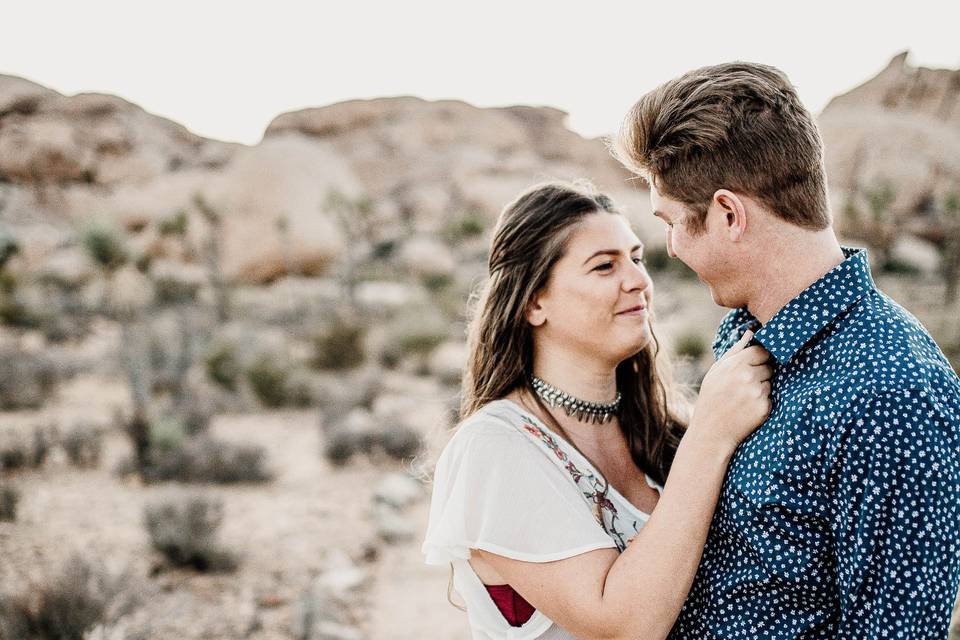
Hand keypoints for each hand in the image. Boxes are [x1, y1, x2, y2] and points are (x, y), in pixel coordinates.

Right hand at [688, 330, 771, 451]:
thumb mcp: (716, 371)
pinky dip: (762, 403)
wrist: (711, 431)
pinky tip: (747, 409)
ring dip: (761, 389)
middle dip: (760, 374)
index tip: (749, 368)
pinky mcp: (764, 408)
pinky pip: (770, 398)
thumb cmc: (711, 398)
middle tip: (743, 387)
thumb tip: (750, 332)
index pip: (761, 351)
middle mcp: (748, 376)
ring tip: (743, 399)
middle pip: (768, 367)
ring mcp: (757, 393)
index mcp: (735, 364)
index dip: (757, 359)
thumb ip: (735, 350)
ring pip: (770, 383)